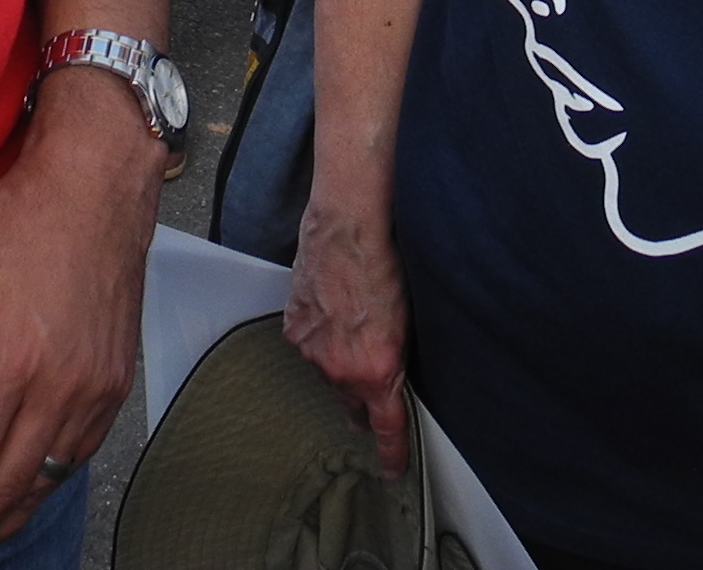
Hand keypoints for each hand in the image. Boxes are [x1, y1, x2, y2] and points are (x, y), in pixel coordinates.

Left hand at [0, 77, 158, 569]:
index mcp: (10, 358)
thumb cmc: (16, 215)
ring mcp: (93, 391)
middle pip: (0, 494)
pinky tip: (7, 510)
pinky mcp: (113, 387)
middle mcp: (58, 386)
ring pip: (39, 487)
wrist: (98, 185)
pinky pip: (72, 462)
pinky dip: (35, 494)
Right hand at [285, 197, 411, 475]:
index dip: (391, 454)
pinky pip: (310, 346)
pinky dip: (320, 336)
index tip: (391, 472)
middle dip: (363, 402)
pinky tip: (330, 310)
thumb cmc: (386, 267)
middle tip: (370, 387)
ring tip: (352, 325)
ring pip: (329, 373)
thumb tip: (392, 378)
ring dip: (340, 360)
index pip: (386, 428)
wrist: (348, 230)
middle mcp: (342, 371)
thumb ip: (397, 360)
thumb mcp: (408, 323)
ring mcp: (313, 352)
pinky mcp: (294, 330)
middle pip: (353, 403)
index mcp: (377, 372)